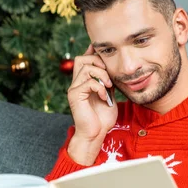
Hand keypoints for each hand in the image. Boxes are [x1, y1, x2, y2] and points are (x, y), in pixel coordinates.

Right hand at [67, 44, 117, 164]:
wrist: (97, 134)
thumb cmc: (103, 118)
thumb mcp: (109, 95)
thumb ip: (108, 83)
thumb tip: (113, 70)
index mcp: (84, 82)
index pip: (84, 60)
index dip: (92, 53)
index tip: (104, 53)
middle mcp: (76, 83)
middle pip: (81, 59)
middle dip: (97, 61)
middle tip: (108, 74)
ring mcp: (74, 89)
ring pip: (85, 68)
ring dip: (101, 74)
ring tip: (109, 86)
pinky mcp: (75, 95)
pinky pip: (88, 82)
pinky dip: (99, 87)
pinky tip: (104, 96)